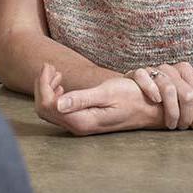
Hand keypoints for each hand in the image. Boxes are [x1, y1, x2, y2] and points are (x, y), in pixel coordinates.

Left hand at [35, 63, 159, 135]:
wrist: (150, 109)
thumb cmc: (132, 98)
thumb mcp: (107, 93)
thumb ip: (81, 99)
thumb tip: (57, 104)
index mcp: (81, 120)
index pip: (47, 105)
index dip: (43, 84)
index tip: (50, 66)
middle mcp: (78, 126)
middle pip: (44, 108)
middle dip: (42, 85)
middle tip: (50, 66)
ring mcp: (80, 125)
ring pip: (50, 109)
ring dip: (48, 89)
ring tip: (55, 73)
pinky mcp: (83, 121)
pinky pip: (59, 110)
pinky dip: (56, 94)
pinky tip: (62, 84)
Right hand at [125, 57, 192, 129]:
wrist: (138, 90)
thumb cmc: (168, 91)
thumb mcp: (190, 84)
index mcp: (185, 70)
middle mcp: (170, 68)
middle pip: (187, 94)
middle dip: (187, 115)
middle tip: (184, 127)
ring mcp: (152, 70)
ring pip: (168, 88)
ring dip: (171, 110)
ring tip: (171, 124)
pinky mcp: (136, 73)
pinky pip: (143, 77)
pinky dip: (150, 89)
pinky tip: (156, 101)